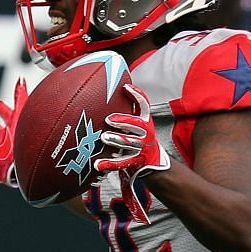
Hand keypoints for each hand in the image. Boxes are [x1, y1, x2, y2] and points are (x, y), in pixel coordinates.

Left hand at [96, 84, 168, 221]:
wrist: (152, 162)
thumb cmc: (138, 138)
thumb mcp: (137, 123)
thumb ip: (127, 111)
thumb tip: (110, 89)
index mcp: (145, 121)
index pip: (144, 105)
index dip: (137, 95)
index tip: (126, 87)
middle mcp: (146, 133)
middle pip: (137, 125)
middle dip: (124, 121)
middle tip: (109, 119)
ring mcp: (141, 148)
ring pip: (129, 143)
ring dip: (117, 139)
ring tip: (104, 137)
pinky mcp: (136, 162)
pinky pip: (122, 163)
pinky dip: (109, 164)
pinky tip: (98, 164)